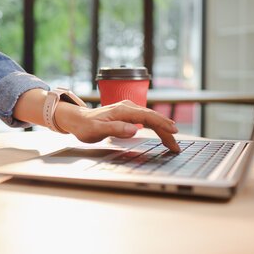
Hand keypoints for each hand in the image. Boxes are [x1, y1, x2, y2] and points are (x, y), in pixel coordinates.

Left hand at [56, 100, 180, 151]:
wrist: (77, 120)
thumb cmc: (86, 126)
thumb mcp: (98, 130)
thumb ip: (116, 129)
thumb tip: (134, 129)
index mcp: (123, 110)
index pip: (148, 116)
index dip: (162, 124)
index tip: (173, 132)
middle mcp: (128, 107)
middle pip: (152, 118)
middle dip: (166, 130)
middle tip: (176, 146)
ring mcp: (128, 110)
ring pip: (151, 119)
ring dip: (163, 129)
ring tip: (173, 143)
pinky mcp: (128, 114)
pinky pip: (146, 120)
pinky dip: (156, 127)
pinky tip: (162, 133)